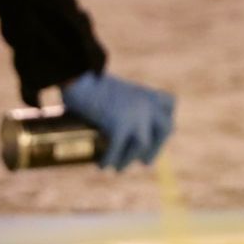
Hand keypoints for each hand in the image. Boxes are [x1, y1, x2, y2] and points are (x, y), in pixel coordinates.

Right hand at [60, 71, 175, 170]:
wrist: (74, 75)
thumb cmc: (85, 79)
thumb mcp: (110, 88)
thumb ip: (116, 102)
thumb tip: (107, 121)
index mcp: (145, 91)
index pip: (169, 103)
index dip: (163, 120)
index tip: (153, 131)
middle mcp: (146, 103)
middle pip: (166, 129)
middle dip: (156, 147)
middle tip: (144, 162)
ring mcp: (135, 115)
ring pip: (142, 146)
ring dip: (129, 159)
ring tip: (117, 168)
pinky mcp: (119, 125)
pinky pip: (117, 150)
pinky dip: (109, 160)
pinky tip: (100, 166)